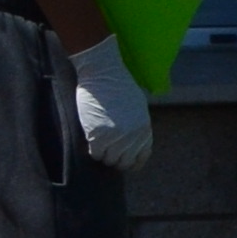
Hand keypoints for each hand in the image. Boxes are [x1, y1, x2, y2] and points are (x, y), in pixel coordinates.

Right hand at [66, 37, 151, 173]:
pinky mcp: (99, 137)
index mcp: (145, 130)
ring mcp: (117, 138)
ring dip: (102, 154)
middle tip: (105, 149)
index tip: (120, 160)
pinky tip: (90, 139)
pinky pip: (95, 155)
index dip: (129, 162)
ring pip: (108, 160)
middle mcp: (134, 137)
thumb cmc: (118, 88)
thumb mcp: (137, 109)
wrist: (104, 75)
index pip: (141, 158)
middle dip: (113, 158)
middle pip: (123, 162)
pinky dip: (92, 150)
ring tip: (98, 141)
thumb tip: (130, 145)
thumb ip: (136, 128)